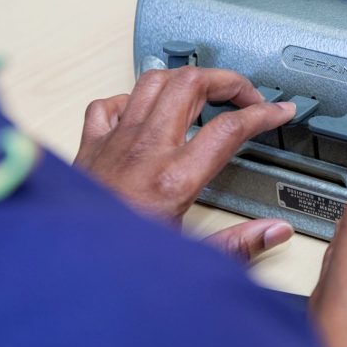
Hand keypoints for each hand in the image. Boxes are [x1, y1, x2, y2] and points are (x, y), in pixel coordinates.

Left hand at [74, 68, 297, 259]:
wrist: (67, 266)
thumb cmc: (117, 263)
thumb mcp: (186, 258)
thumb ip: (237, 245)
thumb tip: (273, 232)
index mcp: (174, 179)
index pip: (229, 128)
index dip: (263, 113)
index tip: (278, 111)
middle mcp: (144, 151)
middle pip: (191, 84)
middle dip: (227, 81)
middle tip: (245, 96)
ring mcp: (115, 142)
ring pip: (152, 82)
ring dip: (184, 80)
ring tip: (205, 92)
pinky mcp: (91, 146)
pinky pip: (111, 104)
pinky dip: (133, 100)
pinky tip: (146, 111)